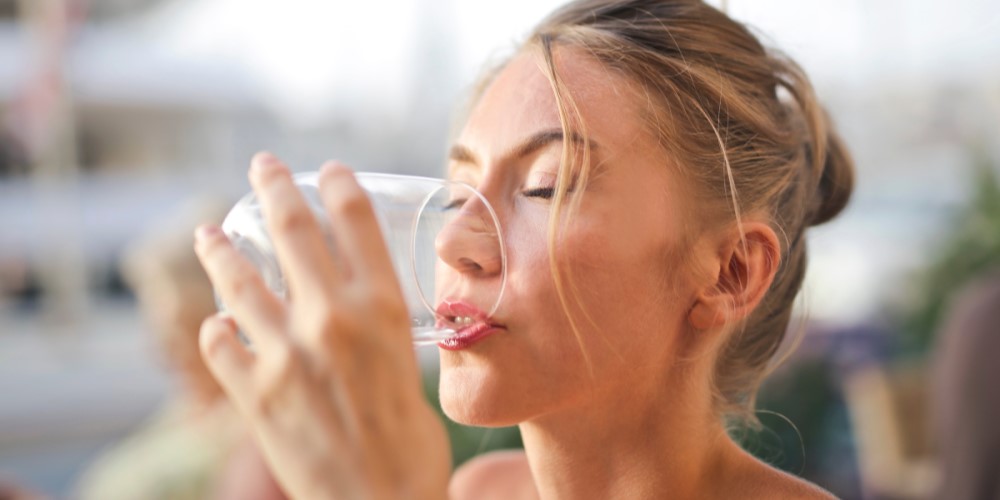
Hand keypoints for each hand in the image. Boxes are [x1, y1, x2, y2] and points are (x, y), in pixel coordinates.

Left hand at [194, 152, 450, 498]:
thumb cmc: (410, 447)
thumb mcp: (412, 371)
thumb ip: (380, 336)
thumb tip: (355, 318)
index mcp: (384, 310)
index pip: (357, 221)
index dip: (338, 184)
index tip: (327, 170)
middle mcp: (333, 319)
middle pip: (293, 229)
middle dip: (272, 186)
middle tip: (261, 167)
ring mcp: (287, 353)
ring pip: (238, 280)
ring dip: (218, 251)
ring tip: (206, 236)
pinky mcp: (253, 393)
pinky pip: (218, 344)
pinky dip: (214, 331)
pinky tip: (216, 325)